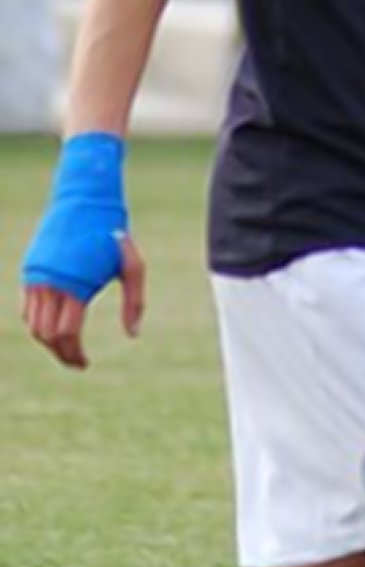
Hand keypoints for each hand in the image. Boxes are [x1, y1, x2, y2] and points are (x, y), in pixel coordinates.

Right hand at [23, 233, 145, 370]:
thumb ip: (134, 303)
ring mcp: (36, 277)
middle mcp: (50, 285)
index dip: (74, 354)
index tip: (85, 364)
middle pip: (46, 336)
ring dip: (47, 342)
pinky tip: (55, 328)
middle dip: (60, 354)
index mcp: (75, 287)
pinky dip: (37, 324)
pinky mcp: (30, 270)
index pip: (66, 335)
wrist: (83, 202)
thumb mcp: (133, 267)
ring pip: (32, 325)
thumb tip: (134, 336)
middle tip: (77, 362)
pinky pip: (27, 308)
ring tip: (67, 348)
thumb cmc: (112, 236)